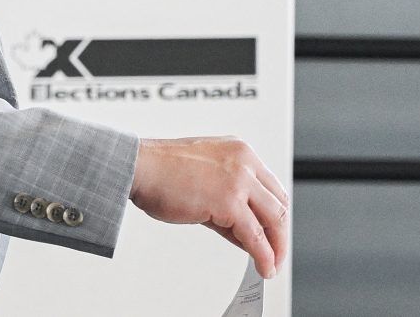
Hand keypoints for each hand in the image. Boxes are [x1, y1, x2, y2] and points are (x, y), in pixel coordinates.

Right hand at [129, 136, 289, 278]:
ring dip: (276, 247)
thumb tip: (242, 231)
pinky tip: (263, 266)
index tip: (272, 233)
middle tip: (276, 253)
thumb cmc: (160, 170)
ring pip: (274, 219)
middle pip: (279, 203)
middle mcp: (244, 162)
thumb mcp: (204, 178)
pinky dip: (264, 255)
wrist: (140, 167)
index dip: (275, 215)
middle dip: (280, 233)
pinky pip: (255, 235)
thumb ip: (227, 202)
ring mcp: (239, 180)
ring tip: (271, 265)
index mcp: (239, 152)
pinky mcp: (229, 201)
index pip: (271, 188)